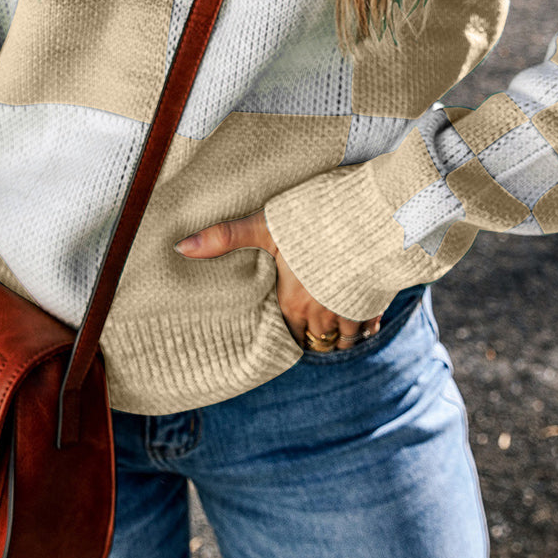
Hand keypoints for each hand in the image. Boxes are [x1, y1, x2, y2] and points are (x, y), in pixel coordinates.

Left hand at [174, 208, 383, 350]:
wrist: (372, 215)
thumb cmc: (315, 220)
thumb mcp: (265, 225)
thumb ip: (225, 237)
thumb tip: (180, 248)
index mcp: (293, 302)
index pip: (290, 334)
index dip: (290, 333)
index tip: (291, 329)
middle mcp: (322, 314)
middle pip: (319, 342)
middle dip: (317, 339)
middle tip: (314, 332)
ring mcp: (352, 310)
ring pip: (347, 339)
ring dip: (343, 335)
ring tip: (339, 325)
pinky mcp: (377, 300)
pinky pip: (371, 326)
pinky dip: (367, 325)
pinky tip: (367, 315)